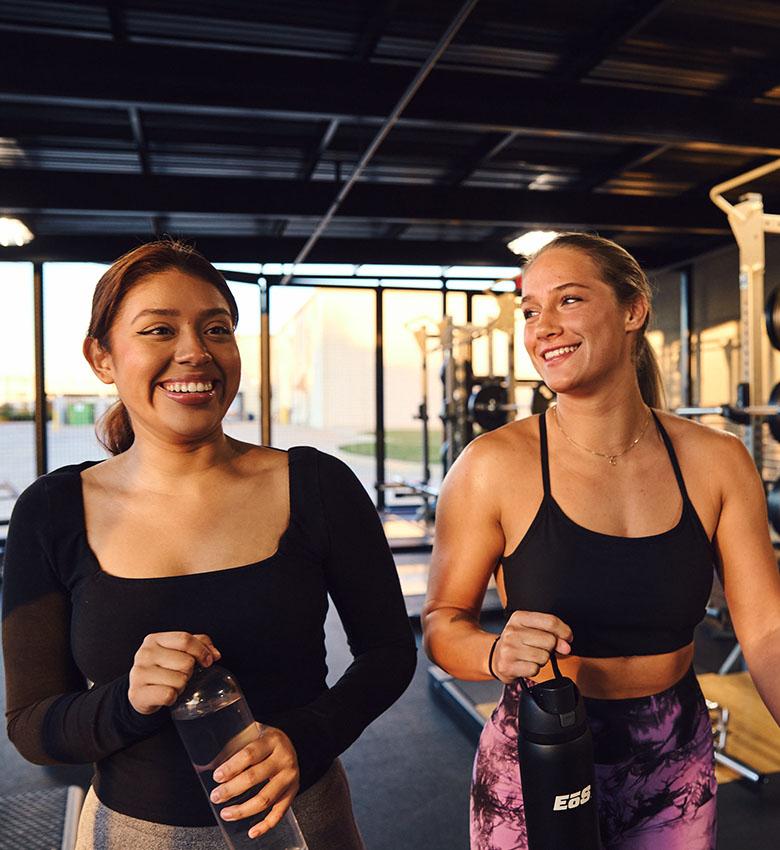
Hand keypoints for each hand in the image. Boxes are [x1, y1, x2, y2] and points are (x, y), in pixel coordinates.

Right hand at [128, 631, 220, 714]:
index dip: (201, 651)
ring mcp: (139, 673)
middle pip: (186, 662)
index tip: (208, 661)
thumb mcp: (177, 651)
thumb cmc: (162, 668)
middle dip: (188, 672)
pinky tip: (165, 694)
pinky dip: (172, 698)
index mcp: (154, 639)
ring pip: (179, 680)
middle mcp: (144, 654)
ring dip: (180, 686)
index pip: (185, 639)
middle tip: (179, 675)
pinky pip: (168, 695)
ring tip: (171, 684)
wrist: (140, 692)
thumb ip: (199, 644)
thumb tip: (215, 655)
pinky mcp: (138, 693)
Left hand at [210, 724, 299, 839]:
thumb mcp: (253, 733)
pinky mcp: (293, 791)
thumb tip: (202, 766)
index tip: (217, 777)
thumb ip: (233, 746)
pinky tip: (252, 832)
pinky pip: (279, 812)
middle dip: (231, 790)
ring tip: (226, 813)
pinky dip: (266, 825)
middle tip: (216, 796)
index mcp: (272, 740)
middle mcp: (284, 758)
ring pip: (265, 798)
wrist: (291, 743)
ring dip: (243, 810)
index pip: (249, 754)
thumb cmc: (265, 740)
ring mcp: (290, 776)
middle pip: (254, 777)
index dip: (231, 767)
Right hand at [490, 611, 572, 683]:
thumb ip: (553, 634)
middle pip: (550, 640)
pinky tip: (525, 664)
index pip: (550, 621)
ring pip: (544, 656)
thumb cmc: (518, 642)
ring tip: (530, 656)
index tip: (567, 638)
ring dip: (542, 659)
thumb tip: (566, 645)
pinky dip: (534, 669)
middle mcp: (512, 631)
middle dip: (550, 647)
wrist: (495, 657)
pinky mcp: (508, 666)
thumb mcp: (532, 630)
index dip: (564, 631)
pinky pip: (535, 669)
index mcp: (519, 617)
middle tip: (539, 647)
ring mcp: (509, 649)